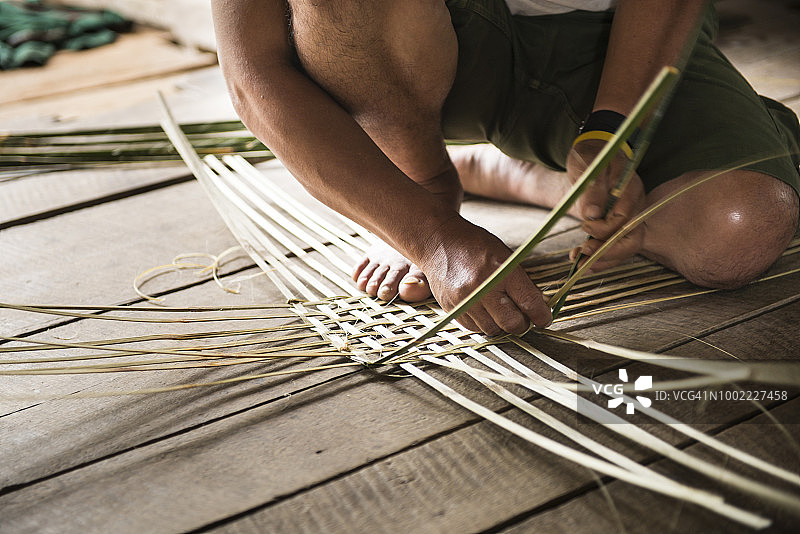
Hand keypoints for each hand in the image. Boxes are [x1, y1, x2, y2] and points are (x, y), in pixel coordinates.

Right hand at [418, 217, 551, 334]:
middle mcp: (482, 287)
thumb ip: (521, 282)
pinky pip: (474, 328)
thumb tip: (538, 308)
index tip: (544, 319)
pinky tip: (484, 310)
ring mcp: (464, 300)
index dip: (541, 316)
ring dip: (501, 324)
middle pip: (512, 323)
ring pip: (493, 329)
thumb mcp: (505, 255)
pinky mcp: (451, 308)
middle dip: (522, 323)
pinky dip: (483, 323)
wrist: (439, 241)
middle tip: (523, 317)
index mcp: (501, 270)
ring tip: (501, 311)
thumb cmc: (475, 245)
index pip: (529, 302)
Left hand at [567, 138, 646, 271]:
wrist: (591, 154)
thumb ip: (592, 189)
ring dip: (603, 259)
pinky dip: (601, 256)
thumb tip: (593, 214)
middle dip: (609, 252)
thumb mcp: (589, 167)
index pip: (624, 218)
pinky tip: (584, 263)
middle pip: (632, 238)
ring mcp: (628, 216)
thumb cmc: (590, 157)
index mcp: (631, 188)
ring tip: (580, 266)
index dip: (605, 228)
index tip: (584, 226)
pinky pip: (615, 245)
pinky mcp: (618, 224)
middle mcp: (635, 205)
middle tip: (584, 256)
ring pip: (625, 246)